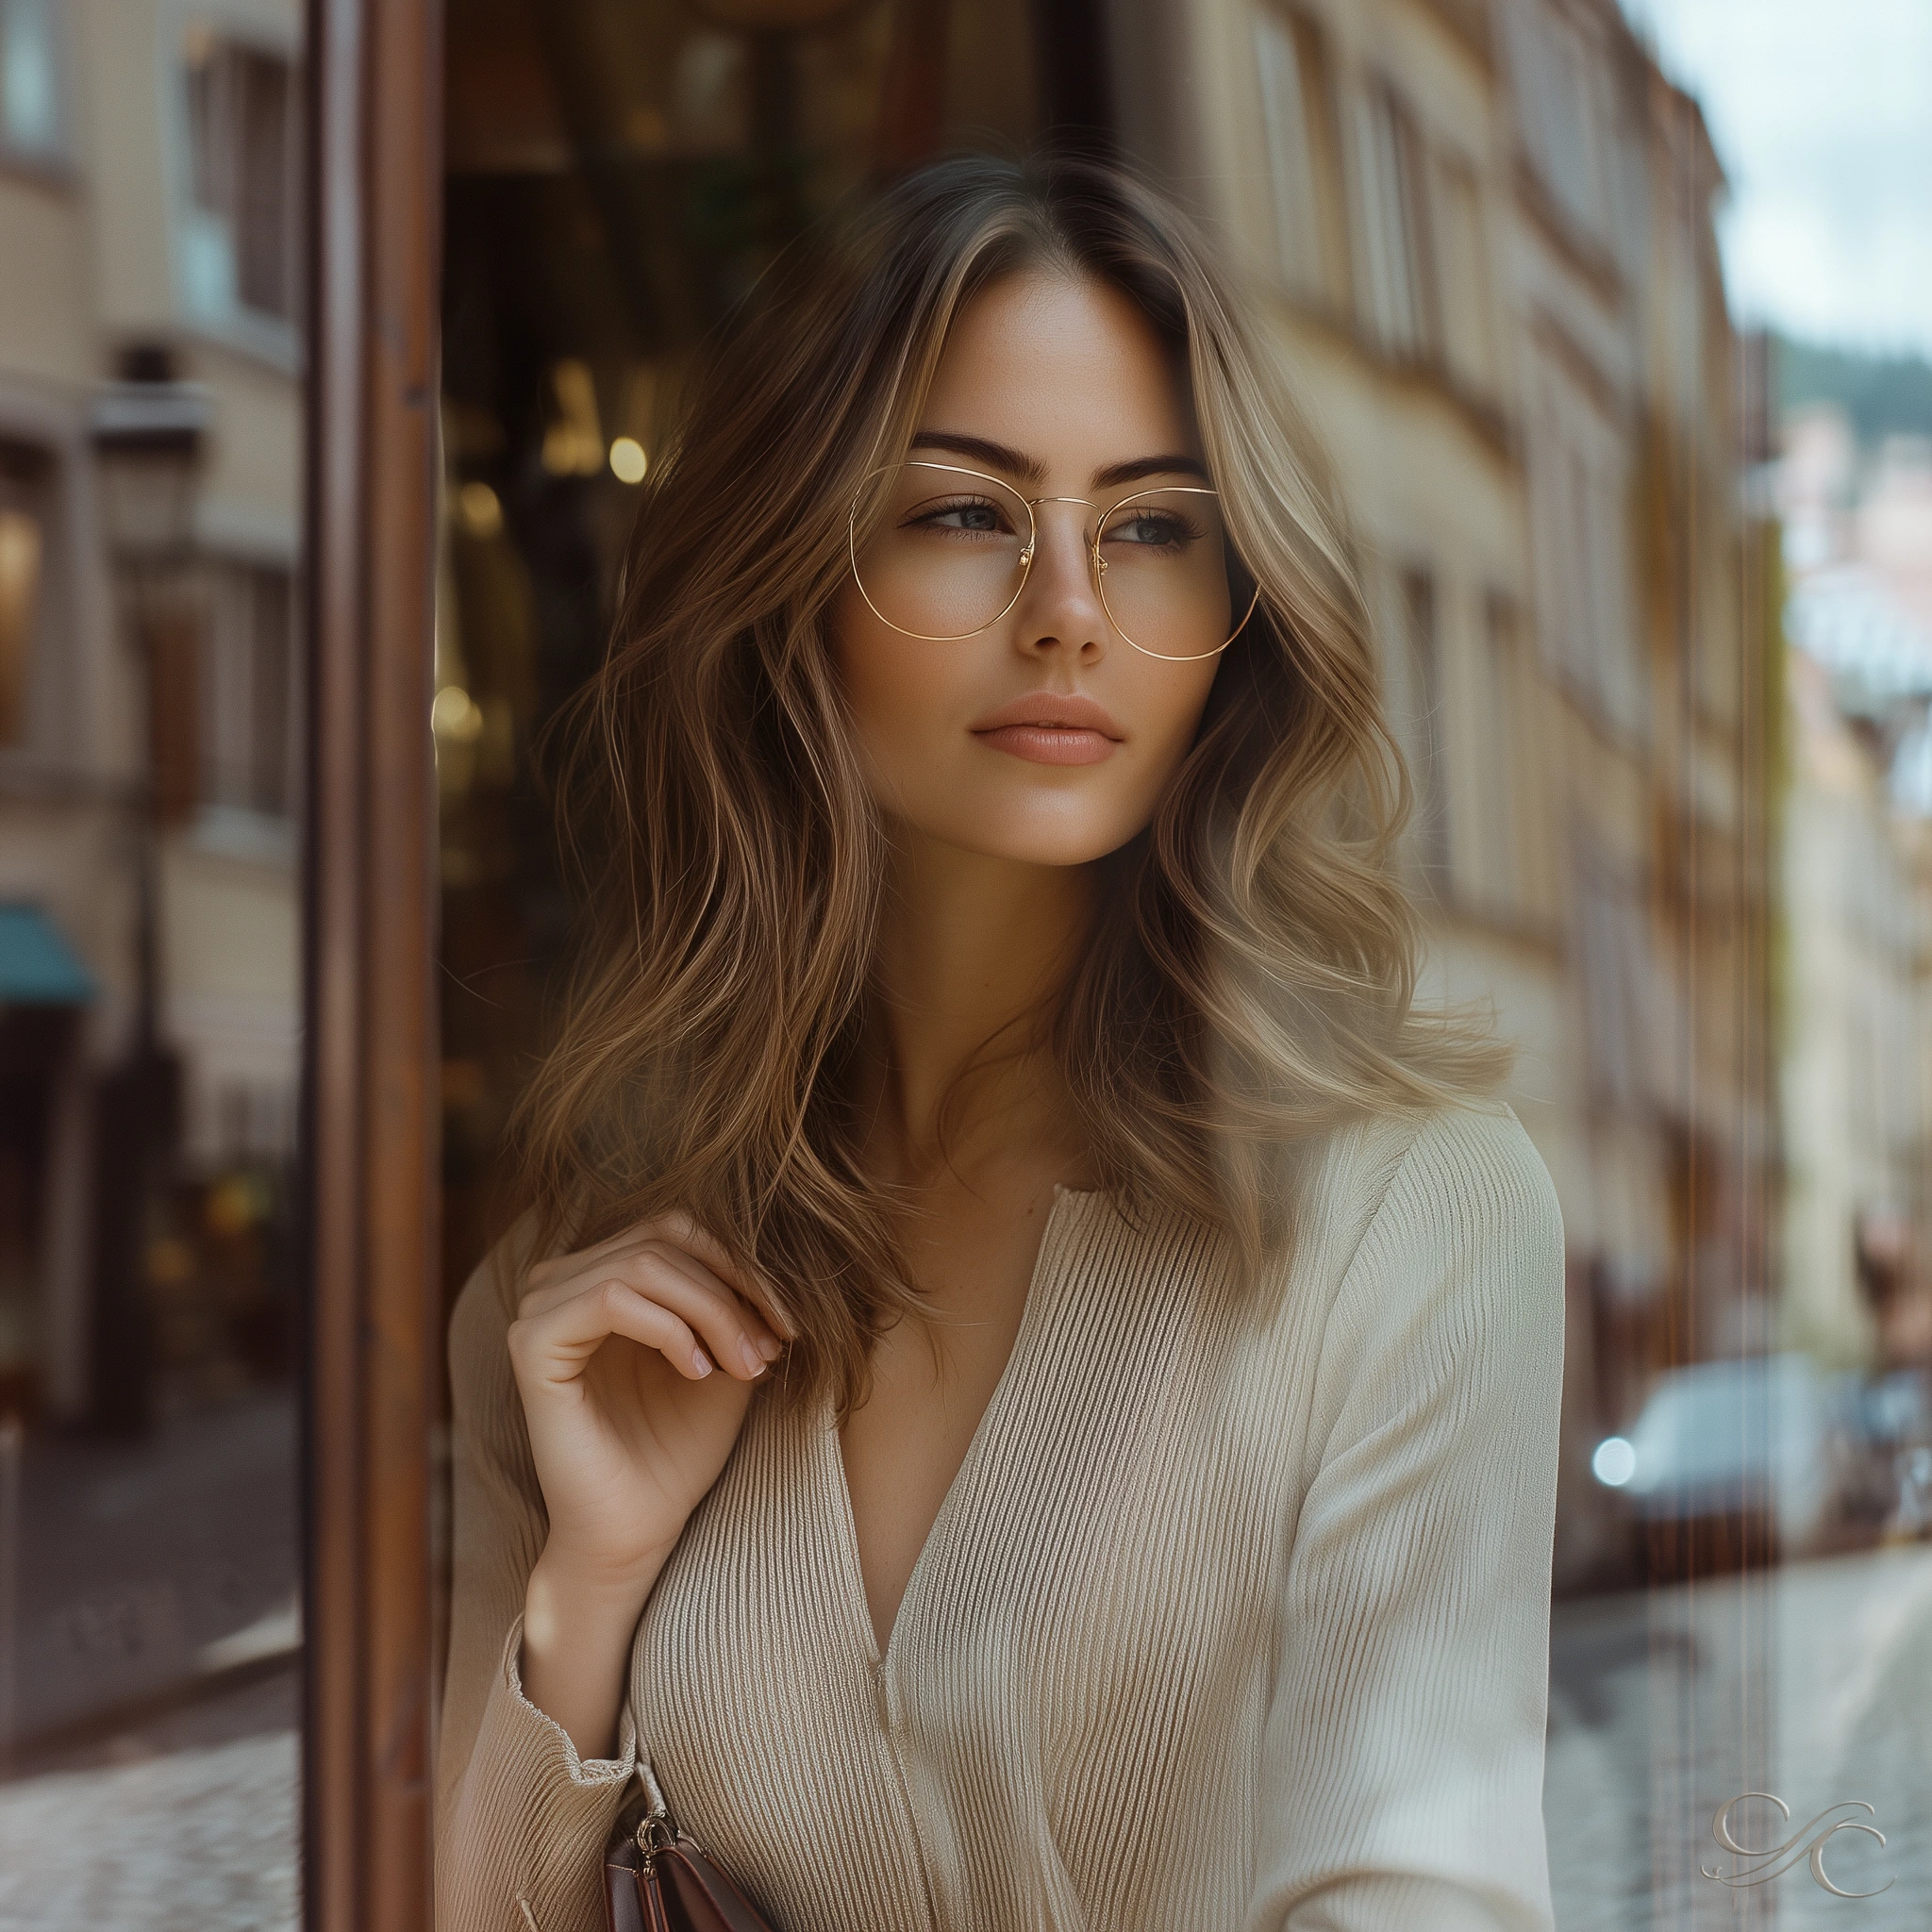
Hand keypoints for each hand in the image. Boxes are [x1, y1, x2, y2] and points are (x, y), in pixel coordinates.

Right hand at [508, 1212, 787, 1598]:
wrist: (637, 1531)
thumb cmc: (678, 1450)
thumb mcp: (727, 1358)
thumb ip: (739, 1301)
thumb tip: (782, 1257)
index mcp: (603, 1275)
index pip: (678, 1228)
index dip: (742, 1263)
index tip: (789, 1321)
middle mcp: (563, 1281)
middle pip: (665, 1238)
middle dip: (734, 1289)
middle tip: (773, 1347)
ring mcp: (540, 1308)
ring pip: (645, 1263)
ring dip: (713, 1310)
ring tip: (745, 1365)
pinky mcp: (531, 1344)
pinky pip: (611, 1299)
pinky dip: (669, 1328)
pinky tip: (697, 1371)